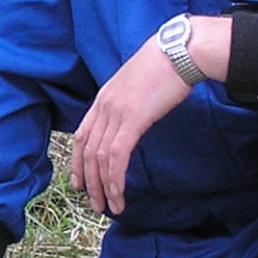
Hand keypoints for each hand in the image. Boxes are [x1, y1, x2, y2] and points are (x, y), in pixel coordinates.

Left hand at [68, 16, 229, 215]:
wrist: (179, 50)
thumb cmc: (166, 65)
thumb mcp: (138, 85)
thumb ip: (129, 104)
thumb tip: (133, 120)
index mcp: (103, 98)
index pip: (81, 135)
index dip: (78, 162)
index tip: (80, 182)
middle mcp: (104, 106)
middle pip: (87, 151)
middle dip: (89, 181)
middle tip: (95, 204)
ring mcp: (116, 112)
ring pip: (100, 158)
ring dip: (104, 186)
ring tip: (110, 207)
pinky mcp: (132, 119)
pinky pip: (117, 155)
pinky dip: (115, 178)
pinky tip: (119, 193)